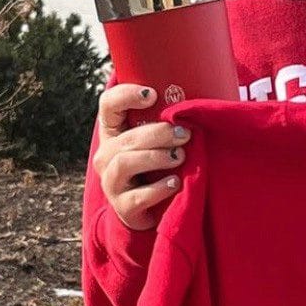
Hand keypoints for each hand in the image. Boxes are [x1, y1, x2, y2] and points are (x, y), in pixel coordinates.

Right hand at [91, 83, 189, 229]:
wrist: (152, 210)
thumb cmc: (159, 164)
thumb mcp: (158, 140)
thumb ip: (167, 120)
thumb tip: (198, 100)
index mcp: (114, 131)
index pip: (108, 104)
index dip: (126, 96)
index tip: (152, 95)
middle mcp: (106, 154)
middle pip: (125, 138)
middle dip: (157, 133)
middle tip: (185, 134)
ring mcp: (112, 182)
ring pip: (125, 163)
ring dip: (156, 157)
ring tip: (180, 156)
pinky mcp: (123, 207)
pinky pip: (137, 197)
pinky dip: (158, 189)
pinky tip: (175, 183)